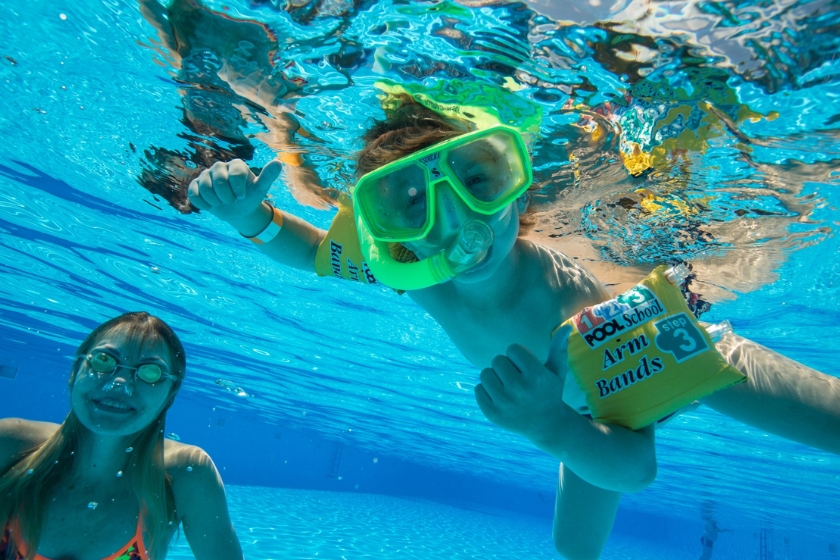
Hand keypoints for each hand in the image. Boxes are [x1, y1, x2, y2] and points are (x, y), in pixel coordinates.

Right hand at [188, 159, 280, 226]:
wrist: (237, 210)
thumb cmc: (250, 197)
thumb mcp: (260, 189)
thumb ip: (268, 176)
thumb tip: (278, 162)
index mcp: (236, 165)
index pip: (235, 174)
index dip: (238, 190)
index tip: (242, 196)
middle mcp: (220, 166)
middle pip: (218, 181)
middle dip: (226, 197)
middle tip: (231, 201)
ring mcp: (206, 175)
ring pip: (204, 188)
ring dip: (215, 201)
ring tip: (222, 203)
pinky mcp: (195, 185)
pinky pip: (194, 194)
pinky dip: (203, 203)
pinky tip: (211, 205)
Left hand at [474, 326, 571, 445]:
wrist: (546, 425)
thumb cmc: (550, 391)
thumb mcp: (557, 371)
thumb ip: (559, 347)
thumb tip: (566, 327)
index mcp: (536, 376)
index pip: (512, 348)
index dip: (518, 356)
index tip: (527, 368)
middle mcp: (519, 390)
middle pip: (497, 360)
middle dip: (506, 366)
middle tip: (518, 380)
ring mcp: (504, 403)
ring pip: (485, 373)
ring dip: (495, 377)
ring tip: (509, 388)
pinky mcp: (492, 413)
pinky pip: (478, 389)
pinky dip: (487, 391)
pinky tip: (501, 399)